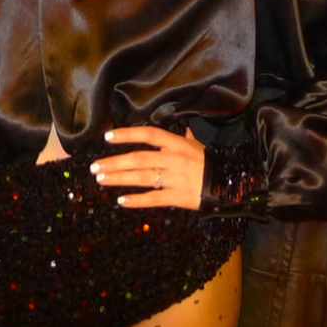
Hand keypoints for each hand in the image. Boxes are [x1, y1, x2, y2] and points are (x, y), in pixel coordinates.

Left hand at [90, 126, 204, 209]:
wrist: (231, 185)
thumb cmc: (210, 163)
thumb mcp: (196, 145)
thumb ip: (182, 136)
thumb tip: (178, 125)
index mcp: (176, 144)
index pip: (148, 134)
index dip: (127, 134)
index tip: (107, 137)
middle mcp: (173, 159)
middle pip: (139, 159)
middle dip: (114, 162)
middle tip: (95, 166)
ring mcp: (175, 179)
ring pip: (142, 178)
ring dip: (119, 178)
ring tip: (101, 179)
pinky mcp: (178, 198)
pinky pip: (154, 199)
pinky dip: (137, 200)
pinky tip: (121, 201)